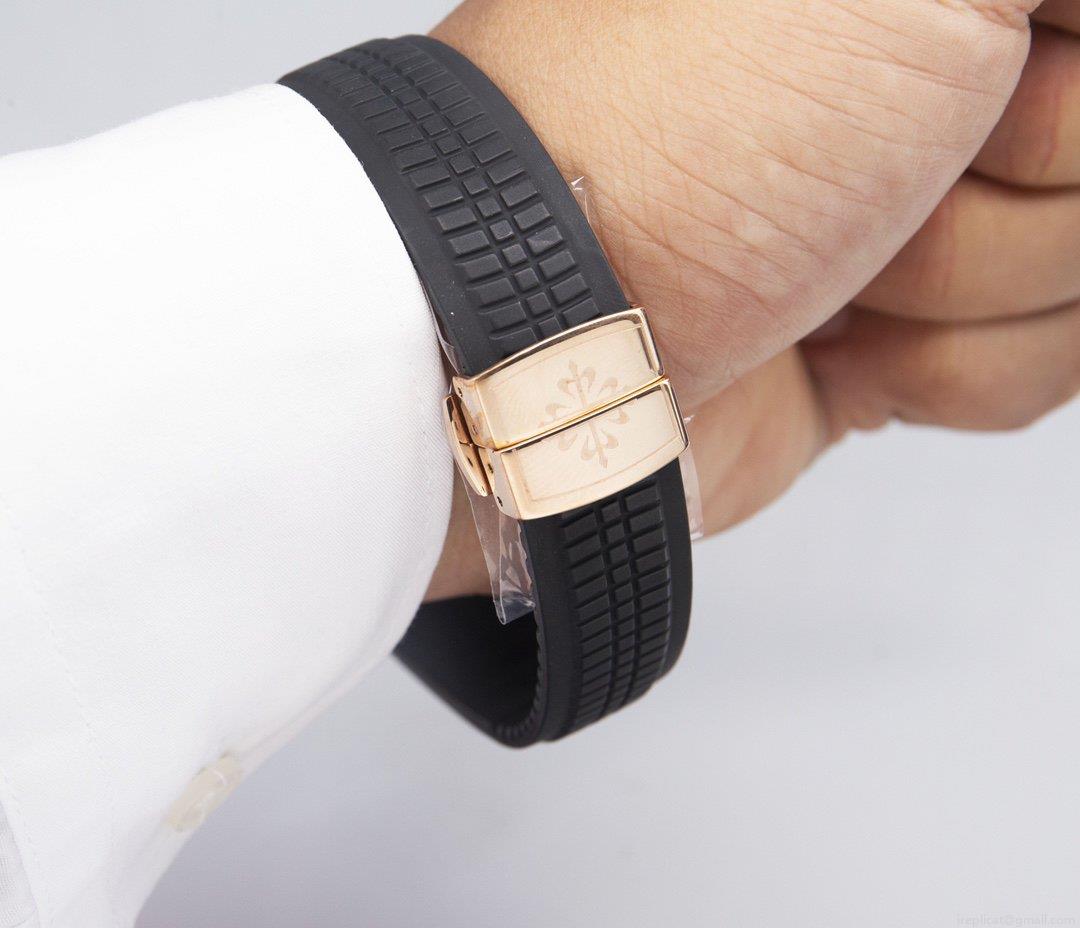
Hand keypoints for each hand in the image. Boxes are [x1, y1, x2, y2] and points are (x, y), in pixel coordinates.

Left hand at [427, 0, 1079, 598]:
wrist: (556, 337)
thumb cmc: (681, 130)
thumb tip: (1063, 38)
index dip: (1062, 84)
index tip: (983, 80)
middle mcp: (922, 81)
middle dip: (1013, 189)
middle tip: (880, 179)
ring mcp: (916, 213)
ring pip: (1077, 269)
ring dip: (965, 291)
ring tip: (830, 272)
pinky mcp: (898, 336)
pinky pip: (1026, 368)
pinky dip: (941, 372)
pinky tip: (835, 345)